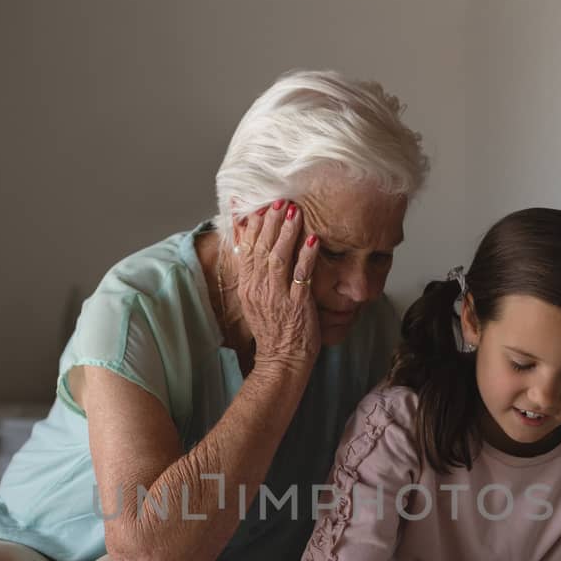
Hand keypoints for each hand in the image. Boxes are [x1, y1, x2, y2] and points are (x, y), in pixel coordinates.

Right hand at [232, 201, 320, 371]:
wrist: (281, 360)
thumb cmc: (274, 330)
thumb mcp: (256, 299)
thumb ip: (255, 273)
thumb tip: (252, 248)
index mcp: (247, 285)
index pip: (247, 248)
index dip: (254, 224)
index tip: (261, 205)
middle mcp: (258, 288)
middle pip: (260, 247)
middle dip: (270, 221)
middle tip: (279, 200)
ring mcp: (276, 296)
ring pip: (277, 257)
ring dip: (286, 232)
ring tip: (295, 211)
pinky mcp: (295, 304)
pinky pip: (301, 275)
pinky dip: (306, 255)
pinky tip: (313, 239)